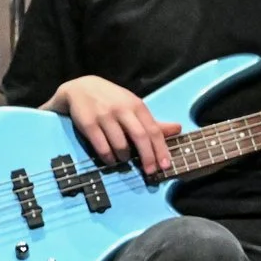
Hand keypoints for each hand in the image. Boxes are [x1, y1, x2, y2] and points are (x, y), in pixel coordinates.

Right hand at [49, 75, 180, 175]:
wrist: (81, 88)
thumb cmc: (113, 100)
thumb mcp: (134, 106)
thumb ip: (153, 121)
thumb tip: (178, 129)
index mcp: (137, 106)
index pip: (153, 130)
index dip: (161, 149)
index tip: (165, 165)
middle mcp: (122, 110)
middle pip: (140, 137)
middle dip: (147, 157)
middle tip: (150, 171)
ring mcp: (104, 116)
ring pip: (120, 144)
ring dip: (125, 157)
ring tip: (125, 160)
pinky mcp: (88, 124)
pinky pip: (101, 147)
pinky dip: (108, 158)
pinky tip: (110, 160)